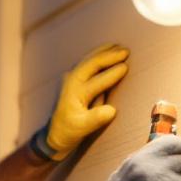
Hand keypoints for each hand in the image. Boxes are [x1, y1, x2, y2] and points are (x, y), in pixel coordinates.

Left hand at [30, 44, 129, 161]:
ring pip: (89, 60)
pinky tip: (106, 51)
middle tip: (126, 51)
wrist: (54, 134)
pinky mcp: (73, 79)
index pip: (97, 80)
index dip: (112, 73)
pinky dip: (98, 55)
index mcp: (74, 92)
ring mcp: (70, 78)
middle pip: (92, 63)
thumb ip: (96, 119)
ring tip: (119, 46)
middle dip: (109, 56)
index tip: (126, 67)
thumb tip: (112, 110)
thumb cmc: (69, 131)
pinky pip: (87, 63)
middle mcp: (71, 81)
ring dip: (104, 52)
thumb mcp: (82, 129)